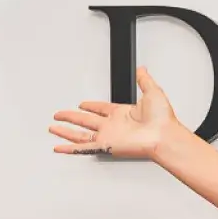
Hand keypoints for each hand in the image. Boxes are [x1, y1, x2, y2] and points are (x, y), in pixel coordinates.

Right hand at [49, 65, 179, 160]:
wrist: (164, 136)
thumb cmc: (162, 120)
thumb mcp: (153, 92)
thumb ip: (144, 80)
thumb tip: (142, 69)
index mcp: (123, 113)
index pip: (101, 108)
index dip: (91, 105)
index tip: (82, 104)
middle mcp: (114, 125)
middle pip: (86, 120)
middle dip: (71, 117)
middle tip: (60, 115)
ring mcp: (108, 136)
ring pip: (80, 133)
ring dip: (66, 131)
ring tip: (53, 128)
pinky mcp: (105, 146)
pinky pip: (82, 147)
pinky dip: (69, 148)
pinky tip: (59, 147)